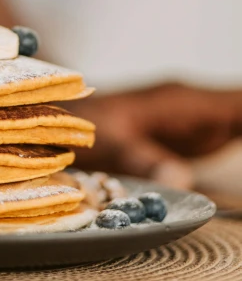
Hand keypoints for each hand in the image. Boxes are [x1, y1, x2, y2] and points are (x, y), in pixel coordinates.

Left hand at [73, 82, 241, 188]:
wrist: (56, 111)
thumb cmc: (78, 122)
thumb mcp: (105, 142)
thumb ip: (141, 158)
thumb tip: (181, 179)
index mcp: (183, 101)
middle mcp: (195, 104)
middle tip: (237, 159)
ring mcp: (193, 116)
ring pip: (239, 117)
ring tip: (217, 161)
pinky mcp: (187, 131)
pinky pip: (229, 130)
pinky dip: (239, 135)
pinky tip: (231, 161)